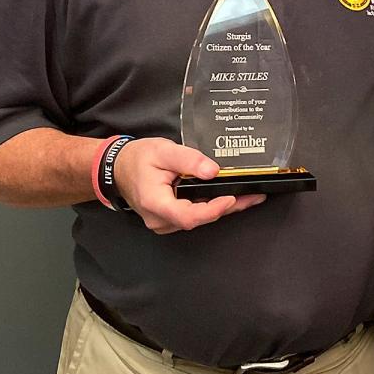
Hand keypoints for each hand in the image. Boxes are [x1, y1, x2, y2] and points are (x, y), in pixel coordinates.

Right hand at [113, 137, 264, 233]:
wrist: (118, 167)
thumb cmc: (138, 158)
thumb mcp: (163, 151)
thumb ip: (188, 160)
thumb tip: (213, 170)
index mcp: (155, 202)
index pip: (188, 216)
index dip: (212, 210)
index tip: (231, 197)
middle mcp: (159, 219)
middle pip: (198, 219)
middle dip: (228, 208)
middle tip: (255, 196)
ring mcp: (164, 222)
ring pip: (198, 220)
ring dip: (224, 209)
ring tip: (250, 197)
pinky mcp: (169, 219)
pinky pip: (194, 216)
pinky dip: (213, 207)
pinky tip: (232, 199)